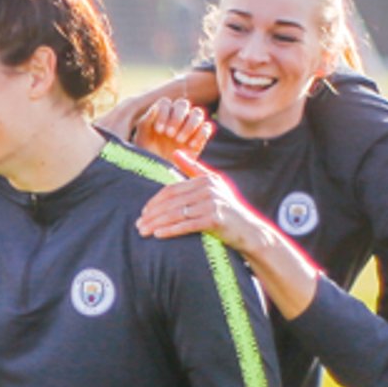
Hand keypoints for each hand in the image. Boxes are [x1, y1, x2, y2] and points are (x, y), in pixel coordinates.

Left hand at [132, 97, 213, 161]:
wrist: (158, 173)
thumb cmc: (147, 155)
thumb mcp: (141, 139)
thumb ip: (146, 122)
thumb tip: (156, 107)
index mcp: (161, 114)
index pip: (166, 103)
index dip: (164, 113)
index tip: (159, 130)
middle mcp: (176, 117)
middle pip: (183, 104)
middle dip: (177, 118)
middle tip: (169, 134)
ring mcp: (190, 127)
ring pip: (198, 113)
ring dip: (189, 125)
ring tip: (179, 141)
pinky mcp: (200, 138)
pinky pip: (206, 128)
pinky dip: (200, 134)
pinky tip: (190, 146)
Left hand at [134, 165, 260, 253]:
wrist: (249, 231)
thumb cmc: (228, 209)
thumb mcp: (213, 184)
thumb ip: (194, 168)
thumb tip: (176, 152)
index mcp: (205, 180)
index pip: (172, 189)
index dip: (155, 201)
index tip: (144, 212)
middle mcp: (208, 189)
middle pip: (171, 201)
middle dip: (152, 214)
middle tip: (138, 224)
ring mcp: (212, 204)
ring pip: (176, 213)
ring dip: (157, 223)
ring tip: (144, 232)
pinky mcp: (214, 220)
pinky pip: (186, 225)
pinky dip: (171, 230)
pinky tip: (158, 235)